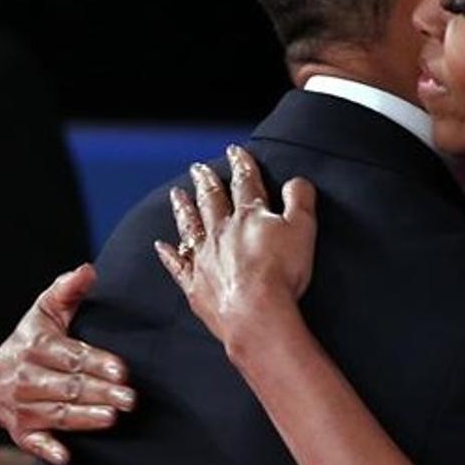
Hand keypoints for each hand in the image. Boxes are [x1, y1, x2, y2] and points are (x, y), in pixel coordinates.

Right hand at [0, 265, 135, 464]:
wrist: (2, 367)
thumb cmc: (37, 334)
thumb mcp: (49, 309)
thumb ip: (68, 290)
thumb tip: (88, 270)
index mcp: (31, 344)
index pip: (69, 355)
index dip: (96, 362)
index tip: (122, 370)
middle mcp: (20, 375)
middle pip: (65, 386)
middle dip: (99, 392)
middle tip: (129, 398)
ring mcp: (15, 404)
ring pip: (55, 412)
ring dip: (83, 417)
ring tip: (112, 416)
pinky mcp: (16, 428)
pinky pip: (30, 440)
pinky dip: (47, 448)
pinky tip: (67, 455)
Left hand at [155, 145, 317, 359]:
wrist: (256, 312)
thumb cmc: (282, 273)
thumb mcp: (303, 228)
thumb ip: (300, 200)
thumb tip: (296, 182)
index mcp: (250, 217)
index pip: (245, 183)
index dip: (241, 165)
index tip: (234, 151)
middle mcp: (222, 232)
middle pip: (212, 200)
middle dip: (207, 182)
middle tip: (198, 169)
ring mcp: (205, 258)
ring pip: (190, 225)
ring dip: (183, 208)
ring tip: (177, 194)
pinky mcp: (196, 284)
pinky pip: (178, 265)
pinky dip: (169, 254)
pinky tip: (162, 246)